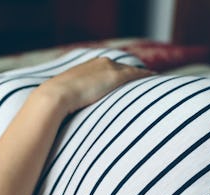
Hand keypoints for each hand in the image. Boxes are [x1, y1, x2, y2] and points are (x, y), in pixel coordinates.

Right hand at [38, 57, 153, 114]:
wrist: (53, 97)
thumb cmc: (54, 104)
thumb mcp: (63, 101)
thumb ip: (71, 105)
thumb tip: (67, 118)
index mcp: (86, 67)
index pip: (108, 69)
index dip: (118, 75)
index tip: (127, 81)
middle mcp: (99, 63)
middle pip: (122, 68)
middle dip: (133, 74)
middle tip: (146, 79)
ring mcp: (108, 68)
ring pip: (131, 71)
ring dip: (142, 77)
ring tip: (154, 81)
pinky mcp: (115, 76)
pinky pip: (136, 74)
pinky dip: (146, 77)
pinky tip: (155, 79)